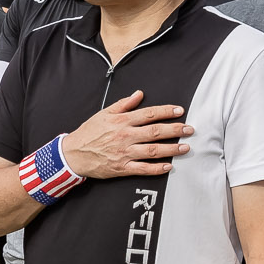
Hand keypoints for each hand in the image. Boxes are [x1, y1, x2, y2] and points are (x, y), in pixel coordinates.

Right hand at [60, 90, 190, 177]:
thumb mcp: (104, 113)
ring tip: (185, 147)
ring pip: (153, 150)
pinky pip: (143, 168)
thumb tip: (139, 94)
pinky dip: (157, 168)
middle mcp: (125, 136)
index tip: (180, 111)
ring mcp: (124, 153)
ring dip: (171, 149)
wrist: (73, 154)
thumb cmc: (88, 133)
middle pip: (156, 131)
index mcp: (122, 121)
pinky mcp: (122, 168)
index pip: (149, 114)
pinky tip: (168, 166)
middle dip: (175, 130)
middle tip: (190, 129)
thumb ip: (123, 104)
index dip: (166, 111)